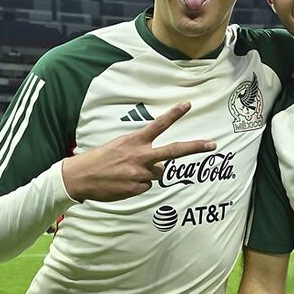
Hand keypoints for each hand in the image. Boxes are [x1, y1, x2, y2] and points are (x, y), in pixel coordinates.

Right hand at [61, 102, 215, 202]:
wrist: (80, 177)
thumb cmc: (101, 159)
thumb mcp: (120, 145)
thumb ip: (141, 150)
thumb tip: (161, 164)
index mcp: (135, 141)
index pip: (158, 125)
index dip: (174, 114)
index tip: (188, 104)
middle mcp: (140, 156)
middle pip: (173, 151)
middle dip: (194, 147)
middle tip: (212, 144)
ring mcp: (139, 174)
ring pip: (157, 173)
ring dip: (148, 173)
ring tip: (126, 172)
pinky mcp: (136, 189)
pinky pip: (146, 186)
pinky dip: (138, 185)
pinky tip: (123, 182)